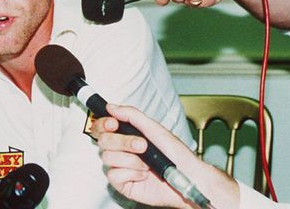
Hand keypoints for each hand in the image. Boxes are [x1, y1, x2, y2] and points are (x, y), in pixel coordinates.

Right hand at [92, 104, 238, 208]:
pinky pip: (114, 175)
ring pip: (108, 158)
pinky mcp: (122, 183)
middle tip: (142, 144)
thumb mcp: (154, 128)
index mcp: (126, 135)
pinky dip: (131, 173)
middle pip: (103, 141)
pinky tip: (143, 174)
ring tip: (147, 163)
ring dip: (131, 159)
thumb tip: (112, 107)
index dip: (103, 124)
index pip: (102, 127)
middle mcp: (121, 150)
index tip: (113, 123)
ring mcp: (121, 167)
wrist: (186, 176)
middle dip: (123, 142)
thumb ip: (132, 115)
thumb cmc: (176, 154)